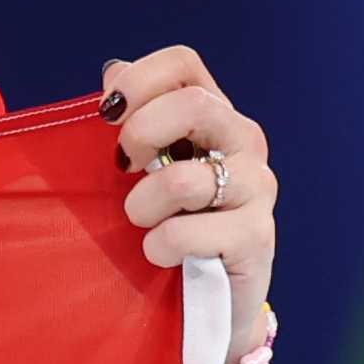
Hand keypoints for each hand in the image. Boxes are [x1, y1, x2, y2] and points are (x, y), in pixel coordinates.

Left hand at [104, 46, 277, 350]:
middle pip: (194, 104)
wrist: (206, 299)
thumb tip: (113, 73)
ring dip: (142, 206)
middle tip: (122, 170)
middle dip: (140, 135)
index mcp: (211, 115)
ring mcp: (256, 186)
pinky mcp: (257, 235)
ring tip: (142, 223)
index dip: (139, 80)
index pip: (183, 64)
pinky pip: (187, 232)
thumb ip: (130, 122)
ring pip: (183, 178)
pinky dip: (159, 246)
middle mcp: (242, 141)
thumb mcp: (141, 170)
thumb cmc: (167, 223)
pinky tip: (162, 255)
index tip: (107, 117)